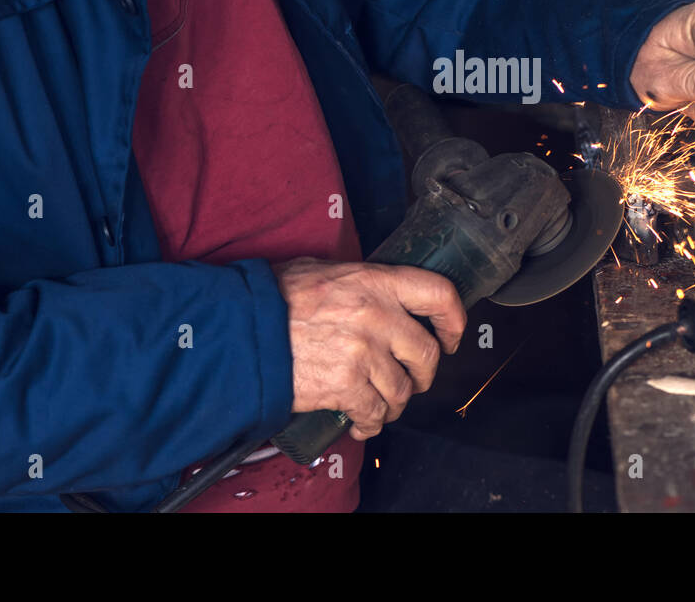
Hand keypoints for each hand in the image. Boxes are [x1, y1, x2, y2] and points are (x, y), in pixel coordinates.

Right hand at [274, 257, 465, 440]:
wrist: (240, 330)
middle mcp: (377, 316)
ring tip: (379, 403)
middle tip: (412, 380)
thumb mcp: (322, 271)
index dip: (453, 319)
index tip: (451, 336)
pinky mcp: (345, 385)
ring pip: (402, 390)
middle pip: (427, 353)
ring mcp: (363, 352)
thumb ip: (358, 282)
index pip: (438, 294)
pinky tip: (359, 420)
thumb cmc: (273, 298)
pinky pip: (375, 412)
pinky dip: (370, 422)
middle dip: (423, 374)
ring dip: (394, 403)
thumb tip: (377, 292)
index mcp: (375, 282)